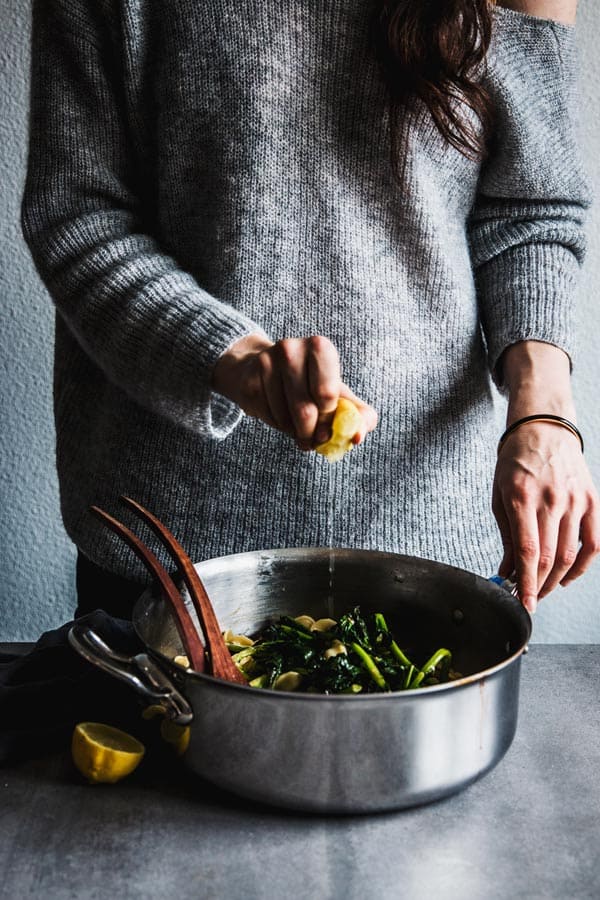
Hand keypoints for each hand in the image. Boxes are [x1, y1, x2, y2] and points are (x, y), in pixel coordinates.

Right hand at [211, 333, 377, 449]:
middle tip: (314, 438)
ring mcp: (265, 363)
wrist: (263, 369)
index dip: (329, 419)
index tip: (328, 424)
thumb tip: (357, 437)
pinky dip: (278, 427)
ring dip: (295, 432)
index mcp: (320, 347)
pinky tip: (280, 415)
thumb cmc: (310, 383)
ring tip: (297, 424)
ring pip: (285, 419)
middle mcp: (291, 349)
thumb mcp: (339, 394)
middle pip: (305, 412)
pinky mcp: (248, 381)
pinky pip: (267, 419)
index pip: (327, 395)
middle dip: (312, 433)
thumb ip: (359, 415)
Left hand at [492, 422, 599, 613]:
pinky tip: (567, 576)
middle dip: (537, 585)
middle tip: (529, 597)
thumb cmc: (516, 461)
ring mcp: (575, 501)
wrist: (544, 429)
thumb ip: (506, 535)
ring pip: (569, 555)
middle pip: (548, 557)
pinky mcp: (591, 501)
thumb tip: (506, 570)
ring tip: (543, 589)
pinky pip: (592, 543)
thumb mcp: (499, 494)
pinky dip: (581, 567)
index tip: (523, 603)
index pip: (527, 551)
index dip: (525, 583)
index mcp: (522, 497)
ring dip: (555, 580)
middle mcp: (551, 500)